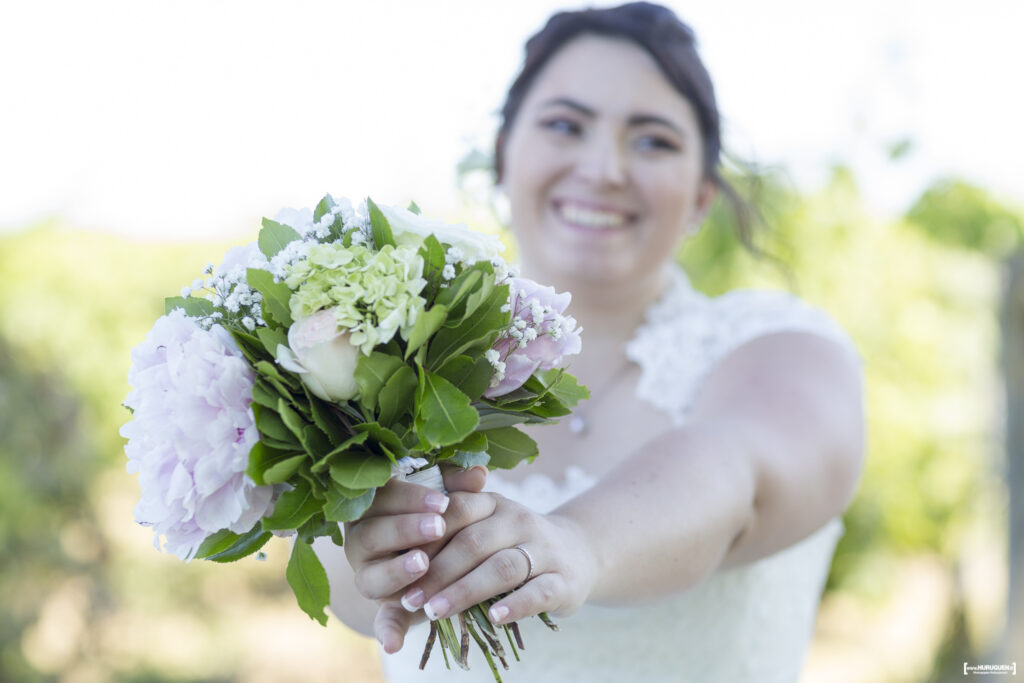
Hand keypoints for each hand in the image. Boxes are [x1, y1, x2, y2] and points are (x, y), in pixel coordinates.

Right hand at [341, 465, 490, 651]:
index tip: (442, 502)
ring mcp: (369, 576)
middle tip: (438, 527)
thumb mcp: (444, 498)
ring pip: (371, 576)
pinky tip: (396, 643)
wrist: (437, 557)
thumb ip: (456, 486)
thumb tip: (479, 473)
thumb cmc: (436, 516)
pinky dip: (388, 632)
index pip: (383, 497)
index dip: (411, 498)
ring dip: (396, 571)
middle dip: (405, 529)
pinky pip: (381, 621)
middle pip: (372, 534)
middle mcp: (362, 541)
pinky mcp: (384, 608)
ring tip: (423, 563)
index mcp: (372, 507)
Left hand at [398, 494, 598, 630]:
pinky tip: (495, 616)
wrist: (577, 552)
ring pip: (502, 567)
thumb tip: (398, 559)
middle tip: (410, 599)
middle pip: (474, 542)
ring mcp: (543, 549)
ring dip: (465, 590)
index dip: (426, 537)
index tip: (399, 563)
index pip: (456, 511)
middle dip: (438, 572)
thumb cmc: (511, 545)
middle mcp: (518, 519)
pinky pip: (538, 591)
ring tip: (436, 612)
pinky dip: (516, 604)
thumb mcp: (483, 529)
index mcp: (492, 503)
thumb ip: (447, 537)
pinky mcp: (563, 580)